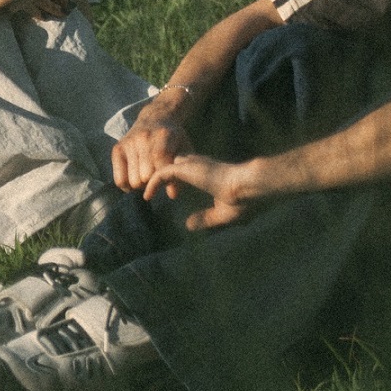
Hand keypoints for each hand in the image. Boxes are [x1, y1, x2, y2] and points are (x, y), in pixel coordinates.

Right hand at [110, 112, 191, 193]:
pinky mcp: (117, 149)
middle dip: (153, 182)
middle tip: (157, 177)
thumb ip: (180, 170)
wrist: (155, 118)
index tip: (168, 181)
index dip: (164, 179)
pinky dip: (128, 186)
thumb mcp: (184, 150)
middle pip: (145, 177)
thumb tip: (172, 195)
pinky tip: (135, 179)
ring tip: (147, 176)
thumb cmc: (173, 138)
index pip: (160, 166)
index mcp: (163, 136)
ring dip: (141, 184)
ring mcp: (128, 143)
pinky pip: (119, 180)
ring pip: (133, 181)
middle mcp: (143, 138)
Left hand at [146, 153, 266, 229]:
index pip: (188, 170)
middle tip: (145, 190)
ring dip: (152, 178)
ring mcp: (193, 165)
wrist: (251, 188)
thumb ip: (205, 218)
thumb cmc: (245, 202)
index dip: (176, 179)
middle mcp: (200, 166)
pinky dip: (152, 183)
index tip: (166, 194)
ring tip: (140, 191)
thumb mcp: (222, 214)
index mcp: (210, 173)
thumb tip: (188, 225)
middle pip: (173, 164)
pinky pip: (161, 173)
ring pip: (164, 166)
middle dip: (159, 175)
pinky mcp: (187, 168)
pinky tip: (146, 196)